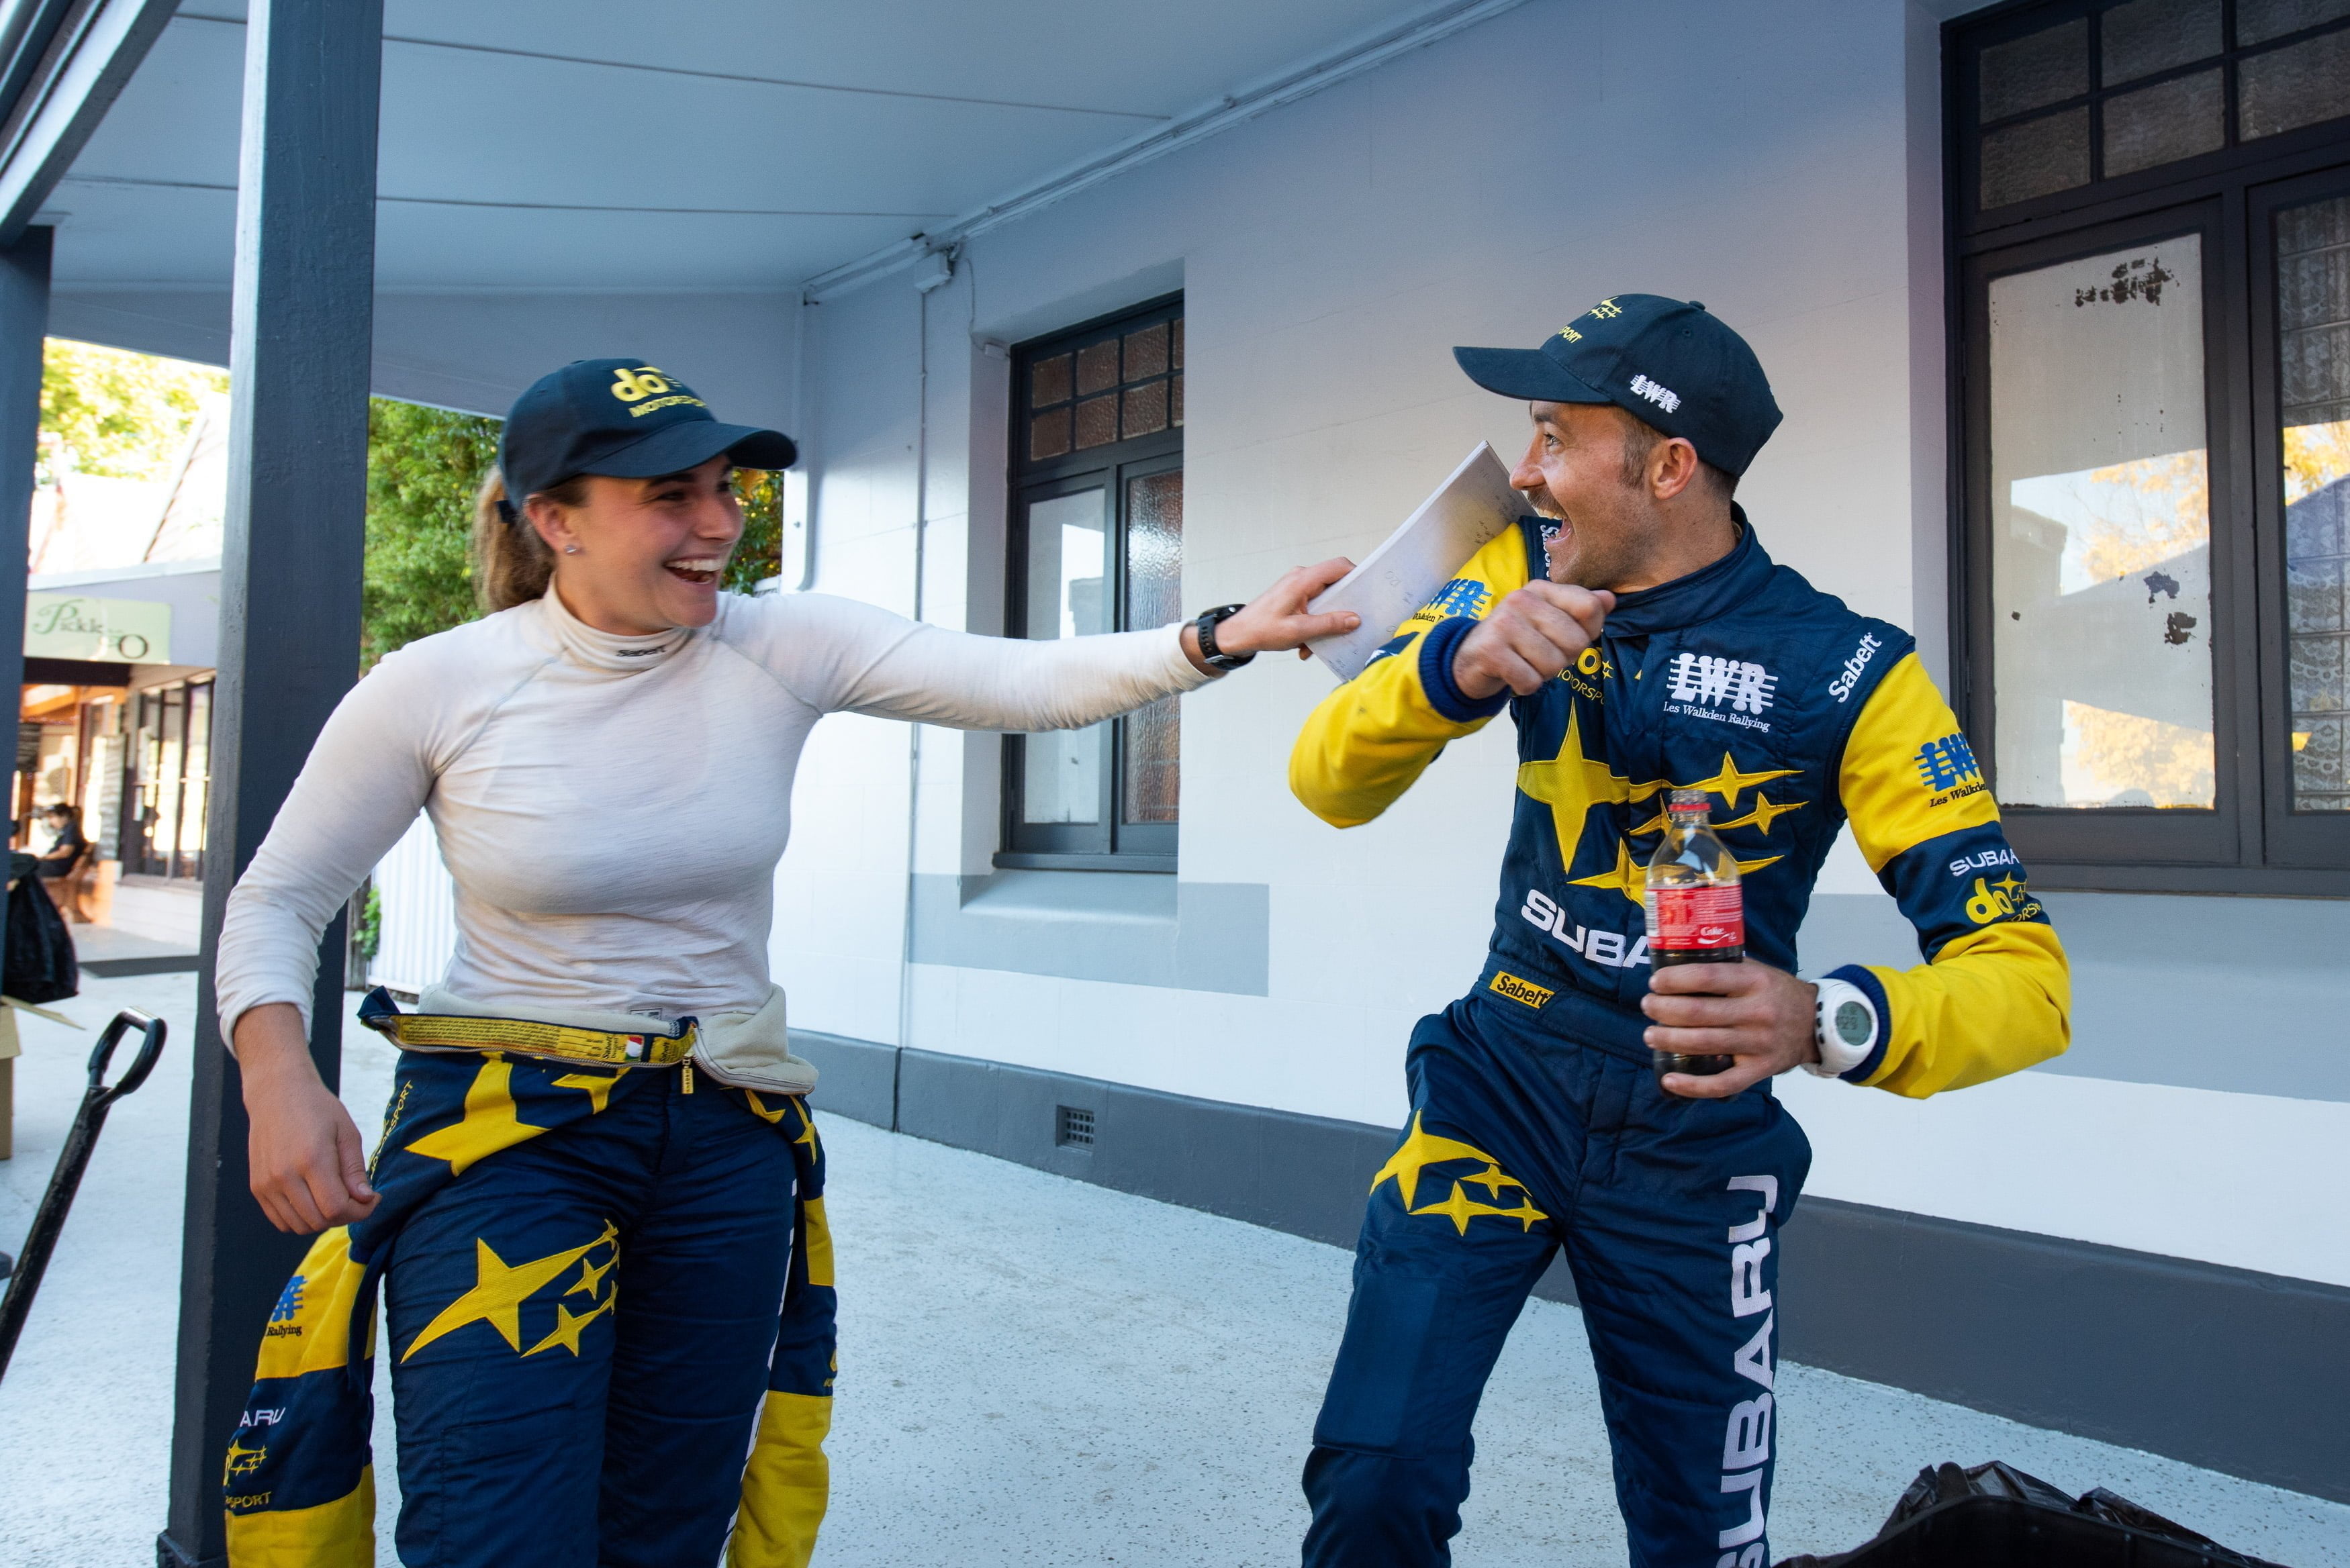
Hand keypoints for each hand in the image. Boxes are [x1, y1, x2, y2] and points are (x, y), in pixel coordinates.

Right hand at [238, 1002, 379, 1232]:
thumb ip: (355, 1169)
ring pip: (299, 1226)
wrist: (276, 1093)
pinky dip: (301, 1218)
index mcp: (311, 1160)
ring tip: (335, 1197)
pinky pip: (281, 1220)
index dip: (360, 1211)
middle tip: (357, 1198)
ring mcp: (266, 1184)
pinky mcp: (257, 1187)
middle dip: (345, 1216)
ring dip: (323, 1220)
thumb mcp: (346, 1132)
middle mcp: (284, 1176)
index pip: (337, 1208)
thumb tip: (366, 1199)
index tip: (373, 1199)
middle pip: (319, 1221)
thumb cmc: (317, 1108)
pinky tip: (315, 1199)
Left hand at [1180, 558, 1359, 672]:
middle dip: (1342, 608)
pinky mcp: (1295, 597)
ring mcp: (1298, 587)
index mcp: (1302, 580)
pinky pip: (1315, 607)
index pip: (1339, 567)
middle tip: (1349, 625)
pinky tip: (1305, 644)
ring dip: (1325, 622)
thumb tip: (1354, 619)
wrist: (1237, 635)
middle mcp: (1301, 578)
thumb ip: (1328, 624)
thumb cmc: (1261, 630)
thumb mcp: (1298, 631)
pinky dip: (1314, 625)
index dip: (1357, 576)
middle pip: (1335, 584)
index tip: (1369, 592)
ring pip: (1326, 599)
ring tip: (1316, 642)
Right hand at [1452, 583, 1613, 698]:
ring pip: (1554, 665)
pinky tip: (1512, 674)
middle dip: (1564, 658)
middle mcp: (1522, 599)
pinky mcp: (1491, 651)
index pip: (1589, 607)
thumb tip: (1609, 599)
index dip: (1588, 632)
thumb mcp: (1548, 619)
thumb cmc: (1518, 640)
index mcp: (1541, 589)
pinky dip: (1525, 686)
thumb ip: (1580, 608)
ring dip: (1543, 674)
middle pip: (1576, 641)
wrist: (1470, 658)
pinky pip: (1530, 681)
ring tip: (1526, 664)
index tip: (1565, 637)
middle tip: (1542, 655)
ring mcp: (1504, 624)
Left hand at [1641, 960, 1819, 1098]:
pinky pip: (1723, 1084)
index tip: (1656, 983)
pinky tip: (1669, 1079)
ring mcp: (1759, 1044)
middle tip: (1648, 1006)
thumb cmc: (1778, 993)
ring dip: (1669, 1040)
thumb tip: (1678, 959)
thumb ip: (1725, 965)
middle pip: (1698, 1012)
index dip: (1674, 980)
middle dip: (1663, 1010)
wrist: (1819, 1025)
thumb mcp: (1758, 970)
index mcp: (1755, 981)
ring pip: (1704, 1044)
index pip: (1706, 977)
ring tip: (1650, 1035)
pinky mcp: (1760, 1070)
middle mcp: (1757, 1012)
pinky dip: (1693, 1086)